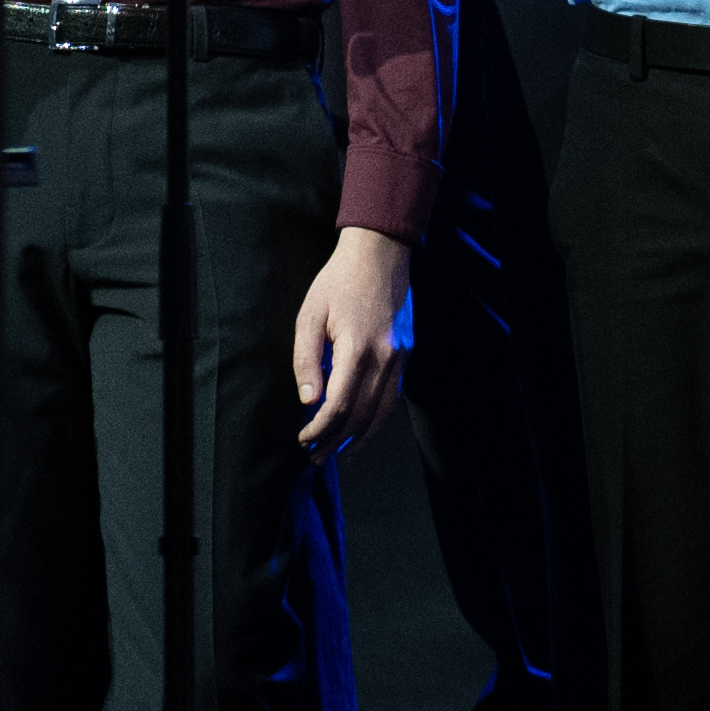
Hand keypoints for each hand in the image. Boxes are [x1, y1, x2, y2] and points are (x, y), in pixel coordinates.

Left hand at [293, 227, 414, 449]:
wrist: (380, 253)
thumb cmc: (338, 282)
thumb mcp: (309, 316)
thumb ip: (306, 360)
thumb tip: (308, 401)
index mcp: (357, 348)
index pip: (340, 404)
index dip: (320, 428)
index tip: (303, 439)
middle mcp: (385, 357)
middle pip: (362, 414)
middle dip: (337, 441)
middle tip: (315, 457)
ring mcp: (400, 357)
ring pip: (383, 411)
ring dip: (360, 438)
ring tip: (340, 456)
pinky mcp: (406, 354)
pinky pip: (392, 396)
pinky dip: (377, 419)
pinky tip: (363, 430)